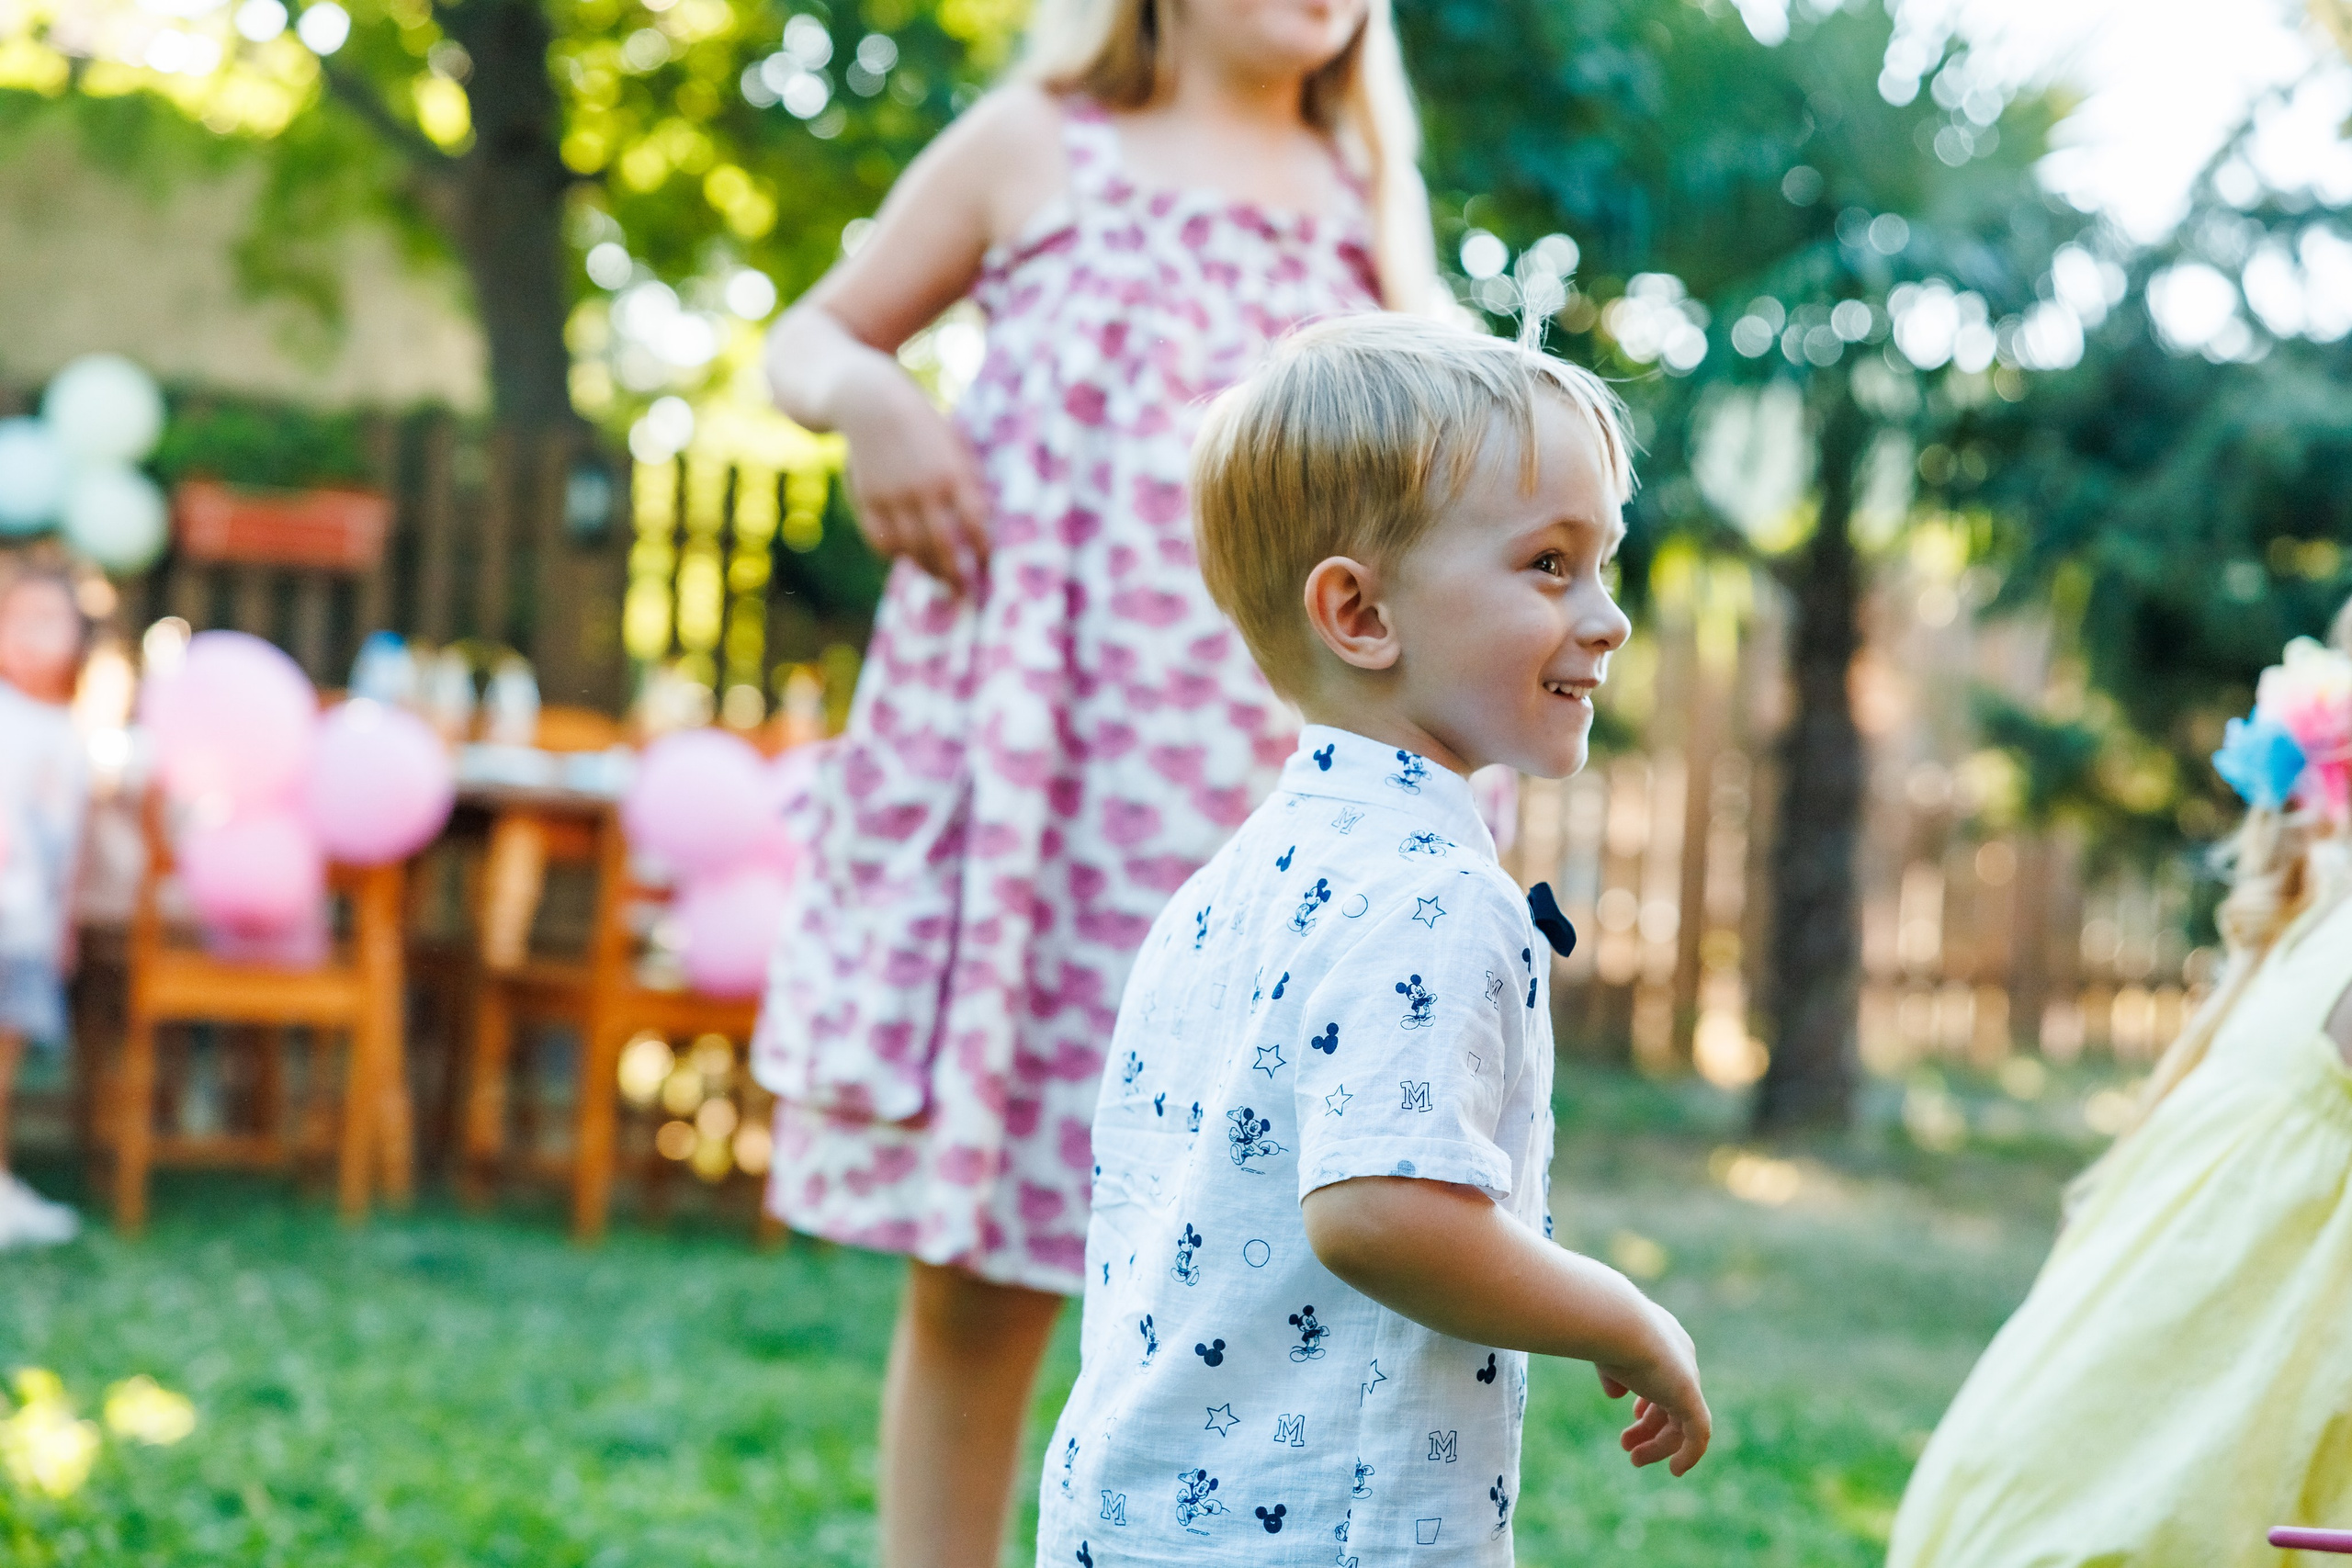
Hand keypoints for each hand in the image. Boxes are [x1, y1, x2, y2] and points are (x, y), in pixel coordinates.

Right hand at [835, 354, 991, 594]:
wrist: (868, 400)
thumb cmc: (922, 421)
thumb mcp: (953, 442)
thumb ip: (967, 478)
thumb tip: (982, 521)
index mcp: (952, 472)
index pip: (975, 523)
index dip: (982, 550)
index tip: (988, 565)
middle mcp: (922, 488)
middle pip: (942, 545)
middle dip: (956, 574)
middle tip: (966, 594)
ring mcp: (891, 496)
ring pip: (911, 548)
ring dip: (927, 569)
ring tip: (939, 581)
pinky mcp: (866, 499)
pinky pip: (881, 540)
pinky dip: (895, 554)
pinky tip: (907, 558)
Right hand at [1595, 1303, 1709, 1475]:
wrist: (1614, 1321)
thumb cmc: (1601, 1329)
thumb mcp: (1605, 1351)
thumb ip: (1613, 1373)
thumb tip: (1615, 1393)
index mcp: (1662, 1341)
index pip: (1664, 1377)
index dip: (1650, 1399)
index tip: (1633, 1415)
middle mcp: (1680, 1358)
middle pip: (1672, 1402)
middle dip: (1649, 1427)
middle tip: (1627, 1446)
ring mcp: (1687, 1378)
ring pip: (1681, 1422)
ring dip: (1659, 1445)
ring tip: (1634, 1459)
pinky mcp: (1689, 1397)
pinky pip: (1698, 1434)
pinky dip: (1690, 1454)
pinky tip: (1676, 1470)